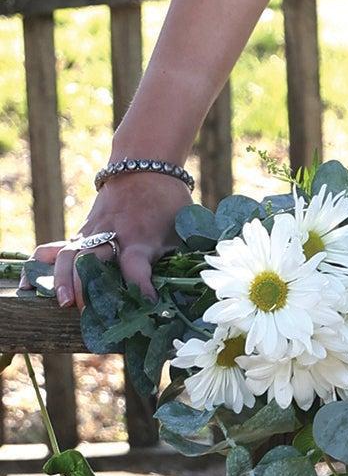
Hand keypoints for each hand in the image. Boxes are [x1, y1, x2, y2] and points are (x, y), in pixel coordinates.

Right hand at [19, 173, 190, 309]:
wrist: (145, 165)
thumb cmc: (168, 201)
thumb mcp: (182, 226)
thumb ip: (180, 255)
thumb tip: (191, 287)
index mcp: (141, 238)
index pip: (136, 267)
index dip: (141, 287)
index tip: (148, 305)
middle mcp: (114, 236)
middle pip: (93, 260)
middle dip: (87, 287)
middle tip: (86, 311)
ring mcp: (93, 233)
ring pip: (70, 255)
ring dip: (62, 279)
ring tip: (63, 302)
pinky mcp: (81, 233)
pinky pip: (55, 249)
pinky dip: (39, 267)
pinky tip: (28, 287)